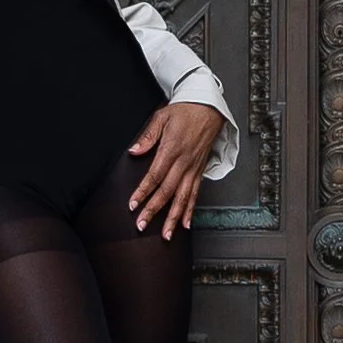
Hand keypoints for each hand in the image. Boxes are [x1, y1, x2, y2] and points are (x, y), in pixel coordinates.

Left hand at [126, 98, 222, 238]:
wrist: (209, 108)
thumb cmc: (185, 111)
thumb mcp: (162, 117)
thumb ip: (148, 136)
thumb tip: (134, 151)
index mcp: (172, 149)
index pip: (155, 176)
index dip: (143, 192)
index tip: (133, 204)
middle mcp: (184, 162)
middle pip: (167, 191)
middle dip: (154, 210)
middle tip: (142, 224)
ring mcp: (193, 168)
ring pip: (182, 198)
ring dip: (173, 218)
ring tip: (166, 234)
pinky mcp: (199, 171)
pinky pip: (195, 194)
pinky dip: (190, 210)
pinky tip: (186, 223)